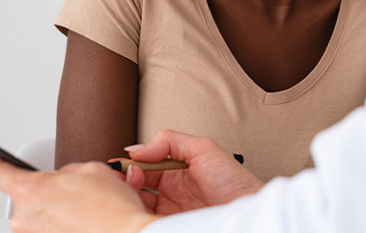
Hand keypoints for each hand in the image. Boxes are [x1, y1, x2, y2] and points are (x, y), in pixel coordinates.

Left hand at [0, 156, 158, 232]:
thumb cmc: (109, 210)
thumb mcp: (91, 169)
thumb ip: (68, 171)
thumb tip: (65, 179)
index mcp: (32, 190)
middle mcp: (26, 218)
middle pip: (26, 196)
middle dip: (48, 190)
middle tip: (74, 188)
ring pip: (41, 214)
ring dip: (60, 208)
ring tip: (87, 206)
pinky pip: (52, 228)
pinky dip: (66, 223)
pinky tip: (87, 219)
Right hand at [124, 130, 263, 214]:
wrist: (247, 209)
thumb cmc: (233, 180)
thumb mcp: (202, 148)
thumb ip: (169, 141)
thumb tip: (137, 149)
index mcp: (177, 168)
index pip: (144, 164)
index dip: (130, 164)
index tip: (119, 165)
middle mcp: (171, 189)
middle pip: (137, 184)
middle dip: (125, 180)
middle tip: (121, 179)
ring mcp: (170, 209)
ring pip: (138, 202)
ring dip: (128, 195)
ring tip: (126, 191)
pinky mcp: (170, 224)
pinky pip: (147, 218)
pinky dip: (137, 213)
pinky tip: (135, 206)